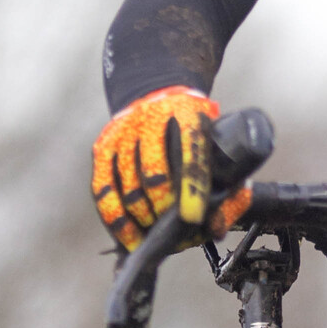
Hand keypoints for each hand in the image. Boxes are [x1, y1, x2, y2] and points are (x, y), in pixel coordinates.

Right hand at [91, 87, 248, 246]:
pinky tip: (129, 238)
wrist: (157, 90)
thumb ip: (223, 181)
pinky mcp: (103, 147)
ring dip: (141, 218)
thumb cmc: (192, 125)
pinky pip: (103, 190)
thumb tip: (216, 228)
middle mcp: (149, 118)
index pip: (189, 152)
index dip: (191, 188)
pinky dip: (115, 220)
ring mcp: (122, 133)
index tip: (193, 217)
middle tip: (174, 230)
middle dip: (163, 209)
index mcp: (186, 111)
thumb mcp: (214, 139)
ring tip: (154, 238)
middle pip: (152, 174)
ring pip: (127, 186)